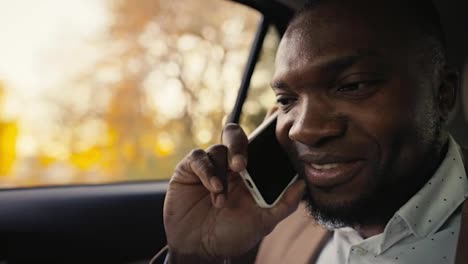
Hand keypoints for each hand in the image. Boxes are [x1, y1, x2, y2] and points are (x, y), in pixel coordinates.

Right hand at [163, 123, 305, 259]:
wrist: (198, 249)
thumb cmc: (230, 235)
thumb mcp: (262, 222)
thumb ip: (284, 204)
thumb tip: (303, 183)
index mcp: (249, 173)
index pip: (257, 145)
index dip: (263, 135)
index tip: (270, 133)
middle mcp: (229, 166)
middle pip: (234, 135)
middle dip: (239, 145)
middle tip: (241, 165)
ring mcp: (209, 166)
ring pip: (217, 149)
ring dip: (221, 173)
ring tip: (220, 200)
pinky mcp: (189, 170)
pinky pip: (198, 157)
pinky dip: (207, 171)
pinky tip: (212, 189)